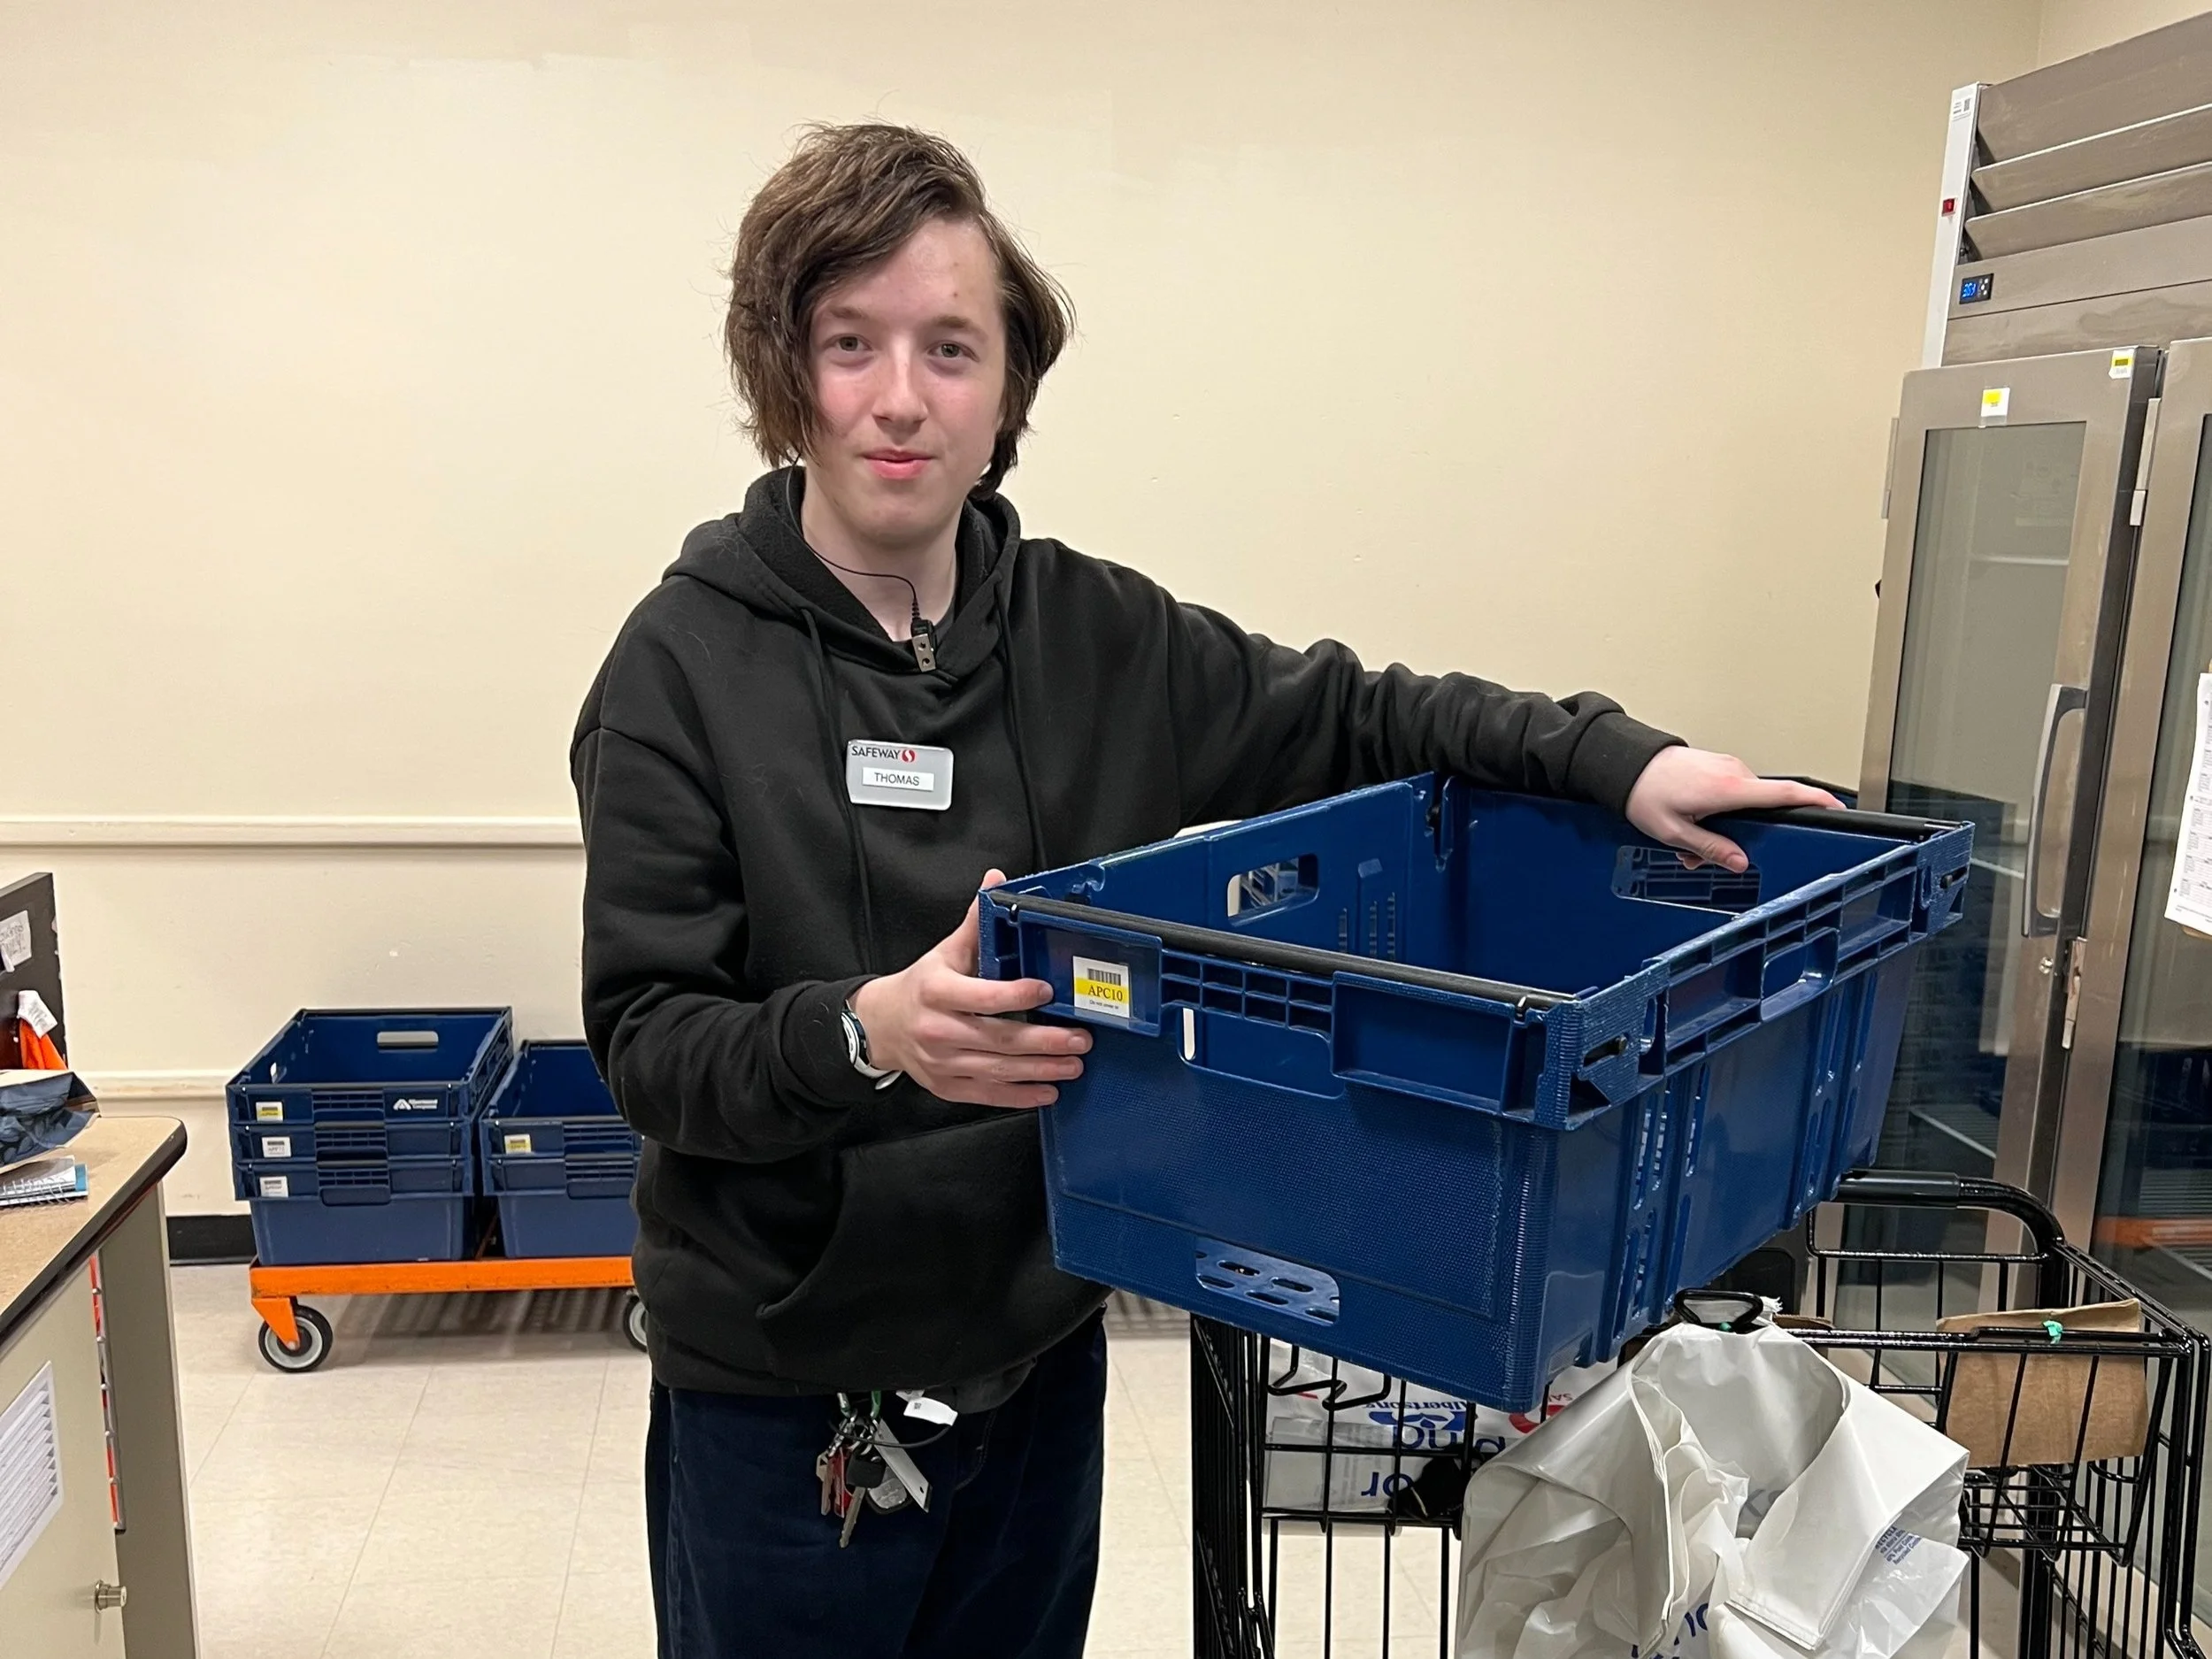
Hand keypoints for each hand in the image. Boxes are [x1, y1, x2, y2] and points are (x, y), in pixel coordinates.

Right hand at [849, 869, 1090, 1109]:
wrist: (881, 1026)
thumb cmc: (920, 988)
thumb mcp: (944, 952)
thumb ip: (975, 923)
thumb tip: (996, 882)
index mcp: (936, 991)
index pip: (981, 996)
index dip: (1015, 996)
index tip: (1046, 991)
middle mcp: (938, 1029)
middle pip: (997, 1038)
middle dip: (1043, 1041)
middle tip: (1079, 1038)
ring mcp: (942, 1062)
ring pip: (997, 1069)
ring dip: (1040, 1069)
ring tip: (1073, 1064)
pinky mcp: (948, 1086)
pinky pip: (988, 1094)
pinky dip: (1019, 1095)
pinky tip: (1048, 1090)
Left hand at [1624, 748, 1842, 873]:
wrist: (1623, 763)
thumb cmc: (1644, 792)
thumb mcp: (1675, 832)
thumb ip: (1712, 848)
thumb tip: (1740, 862)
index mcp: (1729, 788)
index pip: (1784, 793)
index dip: (1816, 802)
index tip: (1837, 809)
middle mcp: (1733, 773)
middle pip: (1759, 810)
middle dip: (1739, 836)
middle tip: (1703, 854)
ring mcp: (1726, 766)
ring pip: (1742, 805)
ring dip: (1721, 826)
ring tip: (1686, 838)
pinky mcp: (1718, 766)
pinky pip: (1730, 793)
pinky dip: (1715, 812)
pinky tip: (1689, 821)